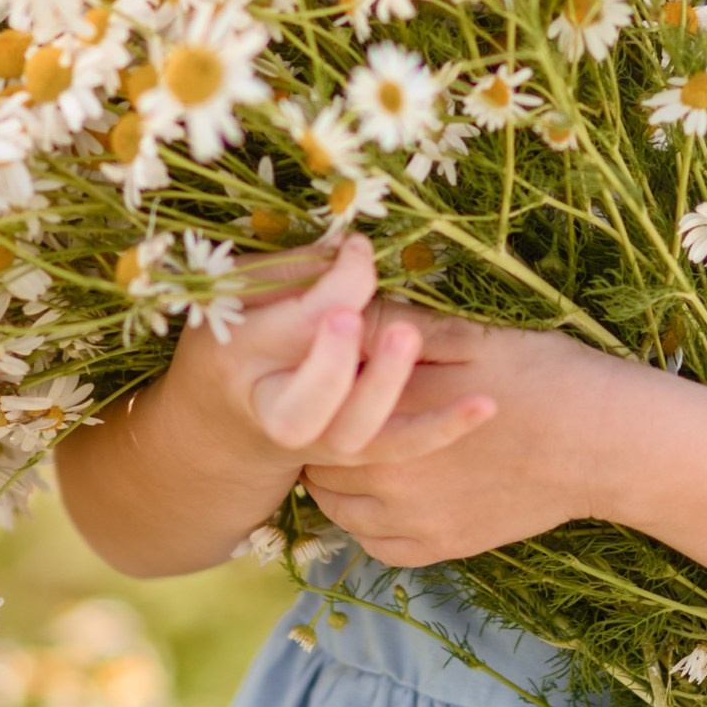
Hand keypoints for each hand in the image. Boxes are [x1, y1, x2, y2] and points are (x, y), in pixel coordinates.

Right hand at [55, 236, 494, 578]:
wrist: (222, 429)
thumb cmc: (240, 337)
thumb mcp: (245, 293)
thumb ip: (296, 271)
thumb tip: (358, 250)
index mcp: (235, 357)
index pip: (284, 326)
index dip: (324, 285)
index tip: (357, 249)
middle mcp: (273, 410)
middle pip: (302, 406)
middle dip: (327, 363)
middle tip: (351, 317)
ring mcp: (316, 444)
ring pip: (352, 435)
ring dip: (384, 390)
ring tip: (407, 339)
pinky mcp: (353, 457)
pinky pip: (397, 451)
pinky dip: (441, 430)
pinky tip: (484, 405)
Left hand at [303, 318, 639, 567]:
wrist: (605, 443)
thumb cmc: (542, 376)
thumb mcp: (469, 335)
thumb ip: (396, 328)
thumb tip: (338, 310)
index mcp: (388, 414)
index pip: (318, 405)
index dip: (321, 388)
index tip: (336, 374)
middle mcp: (389, 477)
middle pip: (318, 460)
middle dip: (325, 434)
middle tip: (346, 410)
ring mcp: (414, 521)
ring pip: (338, 508)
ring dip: (341, 481)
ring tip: (364, 451)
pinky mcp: (441, 547)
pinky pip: (376, 545)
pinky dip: (371, 523)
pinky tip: (391, 493)